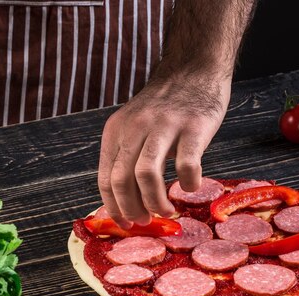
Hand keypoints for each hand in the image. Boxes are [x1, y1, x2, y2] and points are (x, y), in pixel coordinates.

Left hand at [98, 73, 230, 226]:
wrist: (193, 69)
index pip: (105, 179)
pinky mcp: (193, 127)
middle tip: (147, 221)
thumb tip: (127, 201)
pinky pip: (186, 165)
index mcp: (116, 131)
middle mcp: (135, 127)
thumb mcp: (135, 125)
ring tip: (167, 210)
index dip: (114, 208)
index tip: (127, 224)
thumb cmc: (166, 106)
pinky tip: (191, 186)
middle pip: (121, 181)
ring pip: (147, 175)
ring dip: (156, 202)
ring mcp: (164, 126)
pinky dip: (188, 183)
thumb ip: (128, 155)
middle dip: (132, 210)